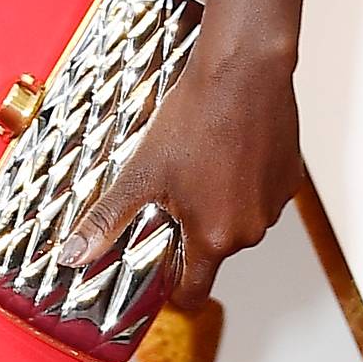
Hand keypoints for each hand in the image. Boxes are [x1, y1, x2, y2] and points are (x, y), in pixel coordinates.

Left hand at [62, 42, 301, 303]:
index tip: (162, 268)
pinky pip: (261, 195)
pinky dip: (244, 183)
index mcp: (214, 236)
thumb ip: (108, 219)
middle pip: (215, 250)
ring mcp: (273, 204)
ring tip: (200, 164)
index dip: (174, 286)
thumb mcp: (140, 172)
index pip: (195, 291)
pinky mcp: (289, 178)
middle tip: (173, 191)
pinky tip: (227, 152)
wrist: (243, 70)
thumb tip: (73, 255)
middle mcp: (251, 230)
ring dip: (220, 205)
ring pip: (239, 221)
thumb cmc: (196, 117)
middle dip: (193, 229)